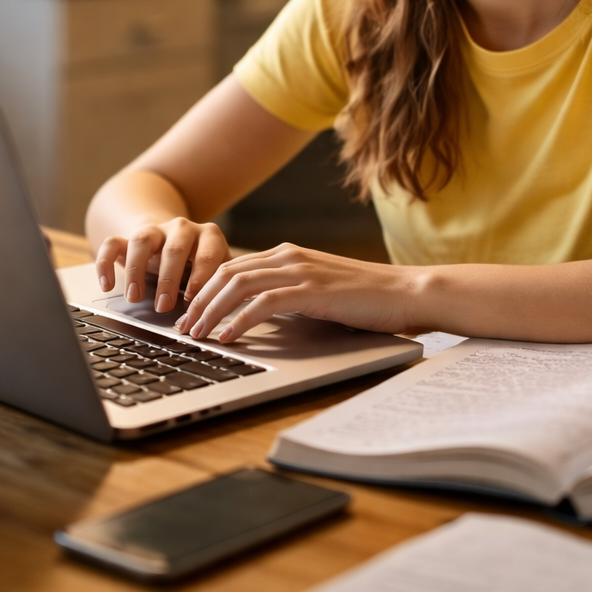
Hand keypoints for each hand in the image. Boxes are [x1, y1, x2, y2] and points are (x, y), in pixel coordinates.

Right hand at [93, 218, 229, 312]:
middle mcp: (181, 227)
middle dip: (169, 279)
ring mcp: (154, 230)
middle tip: (164, 307)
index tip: (194, 303)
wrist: (172, 242)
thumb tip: (226, 316)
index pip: (207, 255)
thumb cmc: (199, 266)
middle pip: (174, 249)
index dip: (201, 279)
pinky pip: (112, 244)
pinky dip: (106, 264)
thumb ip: (220, 287)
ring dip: (137, 271)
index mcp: (209, 235)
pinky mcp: (128, 237)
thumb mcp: (215, 272)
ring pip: (141, 241)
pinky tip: (107, 285)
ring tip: (134, 298)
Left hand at [175, 243, 423, 342]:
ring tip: (196, 335)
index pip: (232, 267)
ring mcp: (300, 270)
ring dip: (211, 311)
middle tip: (183, 327)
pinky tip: (227, 337)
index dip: (205, 289)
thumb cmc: (368, 299)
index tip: (190, 312)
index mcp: (289, 254)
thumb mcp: (320, 291)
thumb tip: (257, 314)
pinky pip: (263, 303)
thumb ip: (290, 294)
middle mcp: (289, 256)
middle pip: (226, 273)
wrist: (407, 292)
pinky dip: (239, 320)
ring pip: (237, 285)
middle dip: (199, 301)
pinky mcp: (311, 290)